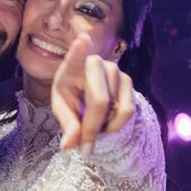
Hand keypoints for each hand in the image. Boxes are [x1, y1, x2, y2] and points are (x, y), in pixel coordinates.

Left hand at [50, 35, 134, 154]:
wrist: (89, 93)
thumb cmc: (71, 97)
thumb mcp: (63, 110)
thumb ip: (67, 126)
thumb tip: (69, 146)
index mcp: (72, 66)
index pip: (75, 56)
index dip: (80, 49)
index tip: (83, 39)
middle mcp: (95, 63)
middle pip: (99, 102)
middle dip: (92, 129)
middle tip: (85, 150)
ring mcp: (114, 70)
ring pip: (114, 110)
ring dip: (103, 127)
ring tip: (93, 127)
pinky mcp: (127, 80)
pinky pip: (126, 111)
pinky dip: (115, 125)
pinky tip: (106, 123)